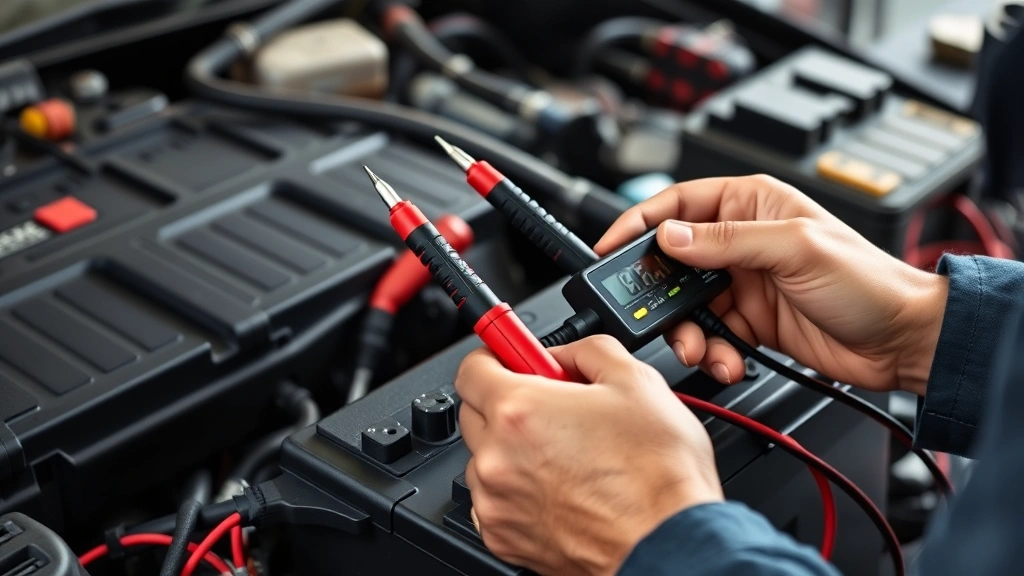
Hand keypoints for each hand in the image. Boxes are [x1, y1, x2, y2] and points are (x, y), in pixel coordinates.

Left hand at [455, 336, 721, 575]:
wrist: (668, 542)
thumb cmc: (659, 475)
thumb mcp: (635, 380)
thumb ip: (586, 352)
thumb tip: (564, 355)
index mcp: (519, 411)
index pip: (472, 367)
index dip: (496, 357)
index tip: (512, 359)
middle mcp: (497, 458)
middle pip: (474, 413)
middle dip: (506, 402)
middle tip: (550, 407)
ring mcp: (497, 503)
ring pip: (486, 460)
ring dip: (513, 450)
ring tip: (566, 455)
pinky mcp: (504, 538)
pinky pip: (495, 501)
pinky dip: (517, 491)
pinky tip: (561, 487)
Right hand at [595, 175, 947, 395]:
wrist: (902, 341)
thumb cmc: (868, 281)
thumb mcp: (793, 249)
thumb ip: (725, 243)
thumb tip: (669, 237)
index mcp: (751, 206)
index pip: (678, 205)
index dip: (639, 222)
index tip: (610, 245)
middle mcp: (742, 242)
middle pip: (674, 261)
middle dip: (659, 292)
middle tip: (649, 313)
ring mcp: (744, 285)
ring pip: (686, 306)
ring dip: (686, 331)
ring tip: (698, 347)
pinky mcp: (749, 323)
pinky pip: (710, 336)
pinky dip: (711, 353)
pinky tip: (727, 360)